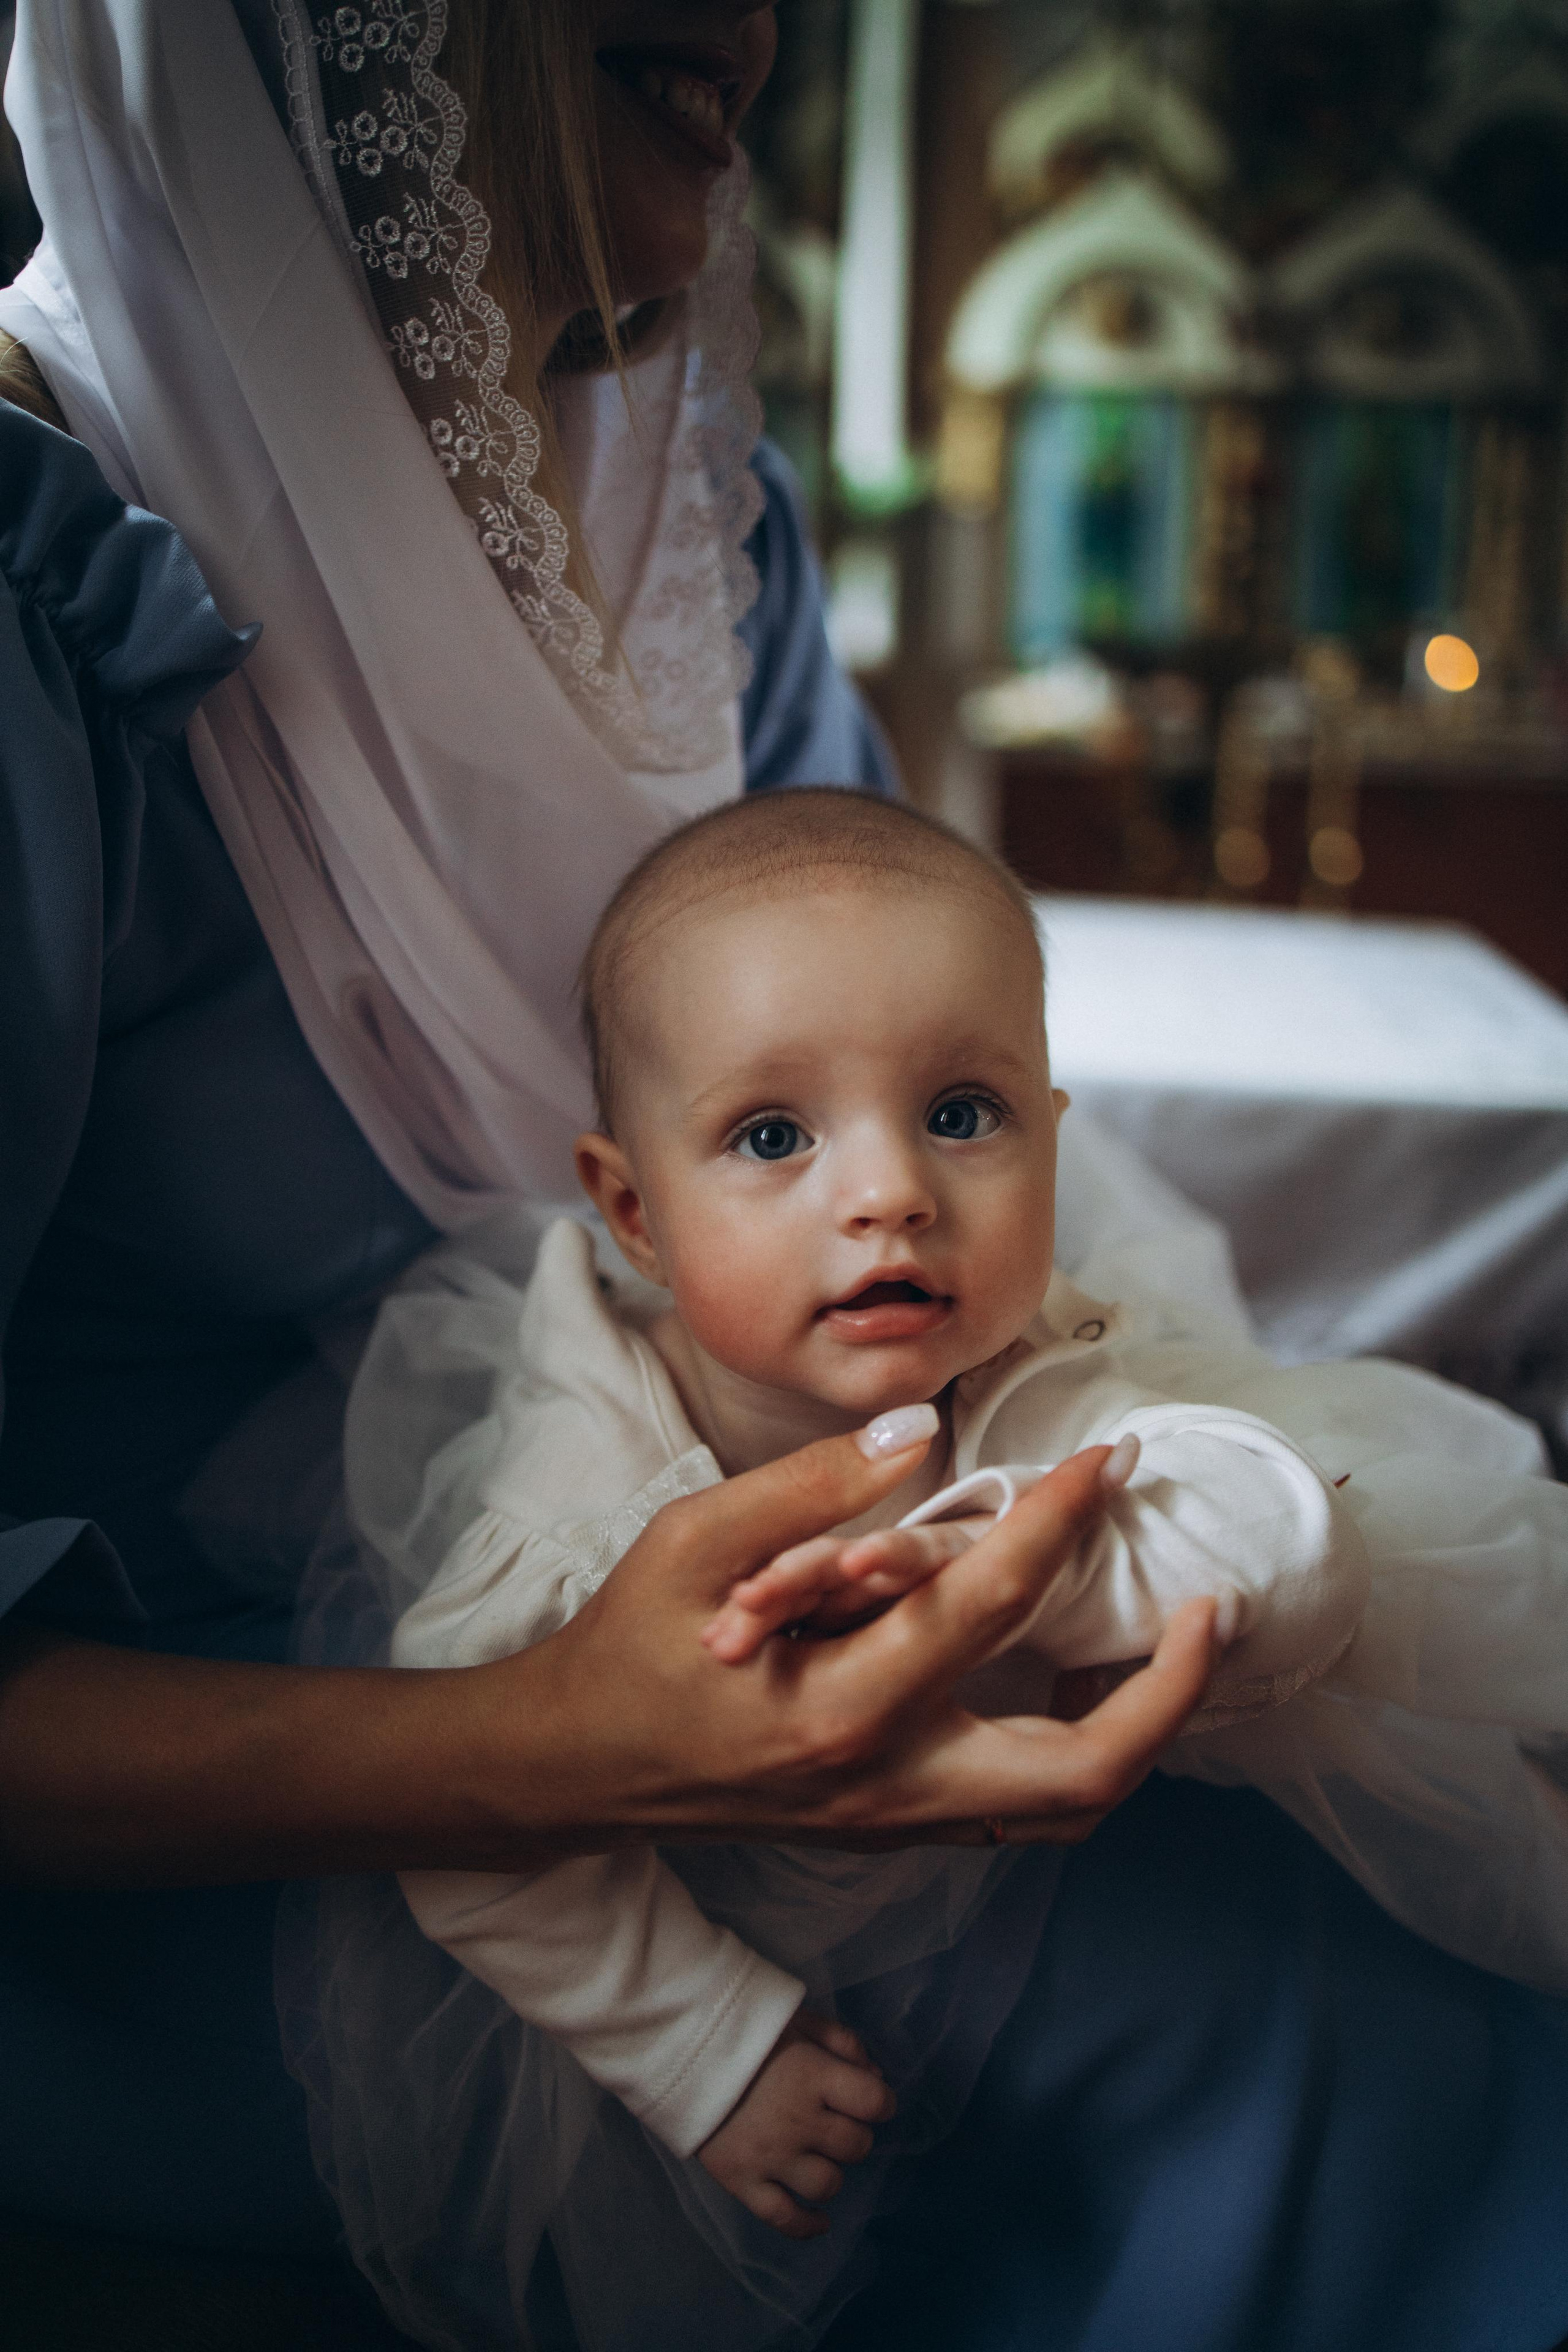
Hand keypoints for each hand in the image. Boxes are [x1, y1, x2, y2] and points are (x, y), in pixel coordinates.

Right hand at [484, 1430, 1221, 1858]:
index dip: (1060, 1520)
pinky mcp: (895, 1831)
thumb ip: (810, 1488)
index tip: (1107, 1460)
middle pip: (1081, 1774)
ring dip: (1137, 1731)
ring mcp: (897, 1825)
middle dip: (1168, 1693)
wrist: (576, 1770)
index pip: (986, 1604)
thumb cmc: (628, 1647)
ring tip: (1173, 1646)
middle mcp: (886, 1787)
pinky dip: (1078, 1753)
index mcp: (836, 1709)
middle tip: (1211, 1609)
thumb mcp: (692, 1542)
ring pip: (1064, 1809)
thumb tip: (919, 1429)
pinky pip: (1021, 1810)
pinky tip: (1087, 1681)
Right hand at [698, 2010, 894, 2239]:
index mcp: (813, 2075)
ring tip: (817, 2156)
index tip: (871, 2102)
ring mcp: (770, 2157)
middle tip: (835, 2123)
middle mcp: (798, 2121)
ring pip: (827, 2184)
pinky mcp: (741, 2182)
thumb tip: (878, 2080)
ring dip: (831, 2171)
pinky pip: (785, 2219)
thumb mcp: (799, 2019)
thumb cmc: (746, 2032)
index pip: (874, 2103)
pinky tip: (820, 2221)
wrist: (680, 2051)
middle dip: (855, 2134)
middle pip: (856, 2146)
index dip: (881, 2103)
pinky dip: (807, 2226)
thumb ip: (843, 2042)